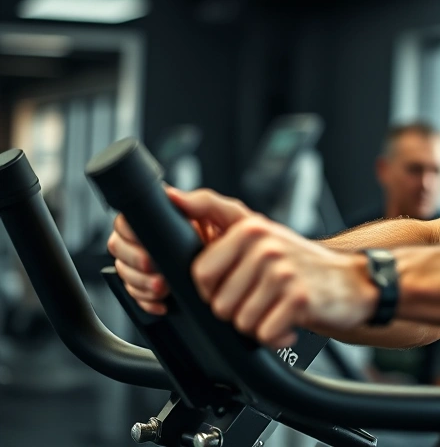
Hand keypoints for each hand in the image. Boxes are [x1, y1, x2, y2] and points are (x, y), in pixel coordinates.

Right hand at [108, 187, 240, 314]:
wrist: (259, 274)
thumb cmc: (246, 241)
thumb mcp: (232, 217)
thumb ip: (206, 202)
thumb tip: (172, 194)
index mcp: (168, 219)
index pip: (129, 221)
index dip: (130, 233)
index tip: (146, 247)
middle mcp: (156, 240)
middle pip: (120, 247)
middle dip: (133, 262)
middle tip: (155, 270)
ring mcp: (155, 266)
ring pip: (124, 272)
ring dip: (138, 283)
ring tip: (163, 288)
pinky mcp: (159, 289)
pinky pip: (136, 296)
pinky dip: (145, 302)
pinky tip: (163, 304)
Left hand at [187, 192, 377, 348]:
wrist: (353, 281)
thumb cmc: (300, 261)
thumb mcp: (259, 230)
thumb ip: (215, 213)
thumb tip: (173, 196)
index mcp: (249, 228)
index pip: (201, 273)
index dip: (212, 291)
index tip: (234, 287)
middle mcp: (265, 246)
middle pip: (219, 303)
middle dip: (238, 311)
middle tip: (263, 300)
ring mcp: (283, 272)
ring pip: (241, 321)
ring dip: (258, 325)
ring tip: (277, 309)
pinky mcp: (300, 299)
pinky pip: (265, 333)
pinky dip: (277, 337)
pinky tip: (290, 324)